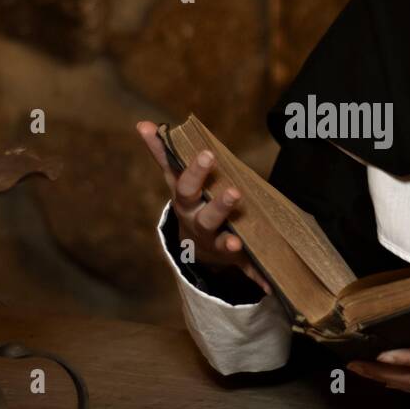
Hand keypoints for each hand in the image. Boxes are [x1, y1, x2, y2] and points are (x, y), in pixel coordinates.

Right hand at [136, 120, 272, 294]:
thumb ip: (162, 153)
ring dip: (229, 242)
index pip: (187, 185)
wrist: (193, 246)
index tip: (208, 153)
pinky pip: (245, 268)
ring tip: (237, 242)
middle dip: (219, 206)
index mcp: (186, 203)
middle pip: (206, 216)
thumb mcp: (175, 180)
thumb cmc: (190, 203)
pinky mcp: (233, 258)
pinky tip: (268, 285)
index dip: (196, 171)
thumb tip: (142, 123)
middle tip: (234, 192)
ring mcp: (214, 242)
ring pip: (221, 242)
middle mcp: (197, 224)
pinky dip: (256, 277)